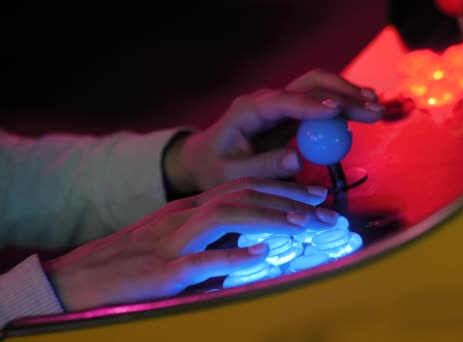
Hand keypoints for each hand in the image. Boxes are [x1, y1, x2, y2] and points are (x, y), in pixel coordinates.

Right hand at [43, 178, 336, 310]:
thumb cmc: (129, 263)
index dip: (282, 188)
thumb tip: (252, 243)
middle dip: (289, 199)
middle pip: (243, 195)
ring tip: (304, 223)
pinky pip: (201, 261)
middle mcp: (184, 216)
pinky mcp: (162, 271)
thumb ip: (209, 237)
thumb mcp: (173, 241)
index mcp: (189, 209)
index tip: (314, 194)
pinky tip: (261, 253)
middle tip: (327, 208)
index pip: (242, 188)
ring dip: (270, 217)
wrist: (78, 280)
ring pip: (227, 217)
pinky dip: (233, 255)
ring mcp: (173, 242)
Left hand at [164, 69, 383, 193]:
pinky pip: (320, 100)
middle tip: (371, 109)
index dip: (312, 105)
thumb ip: (262, 167)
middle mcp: (268, 99)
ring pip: (318, 85)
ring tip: (376, 106)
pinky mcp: (292, 110)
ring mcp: (281, 102)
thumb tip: (296, 159)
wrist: (208, 158)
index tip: (338, 110)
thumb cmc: (217, 168)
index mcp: (249, 110)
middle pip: (309, 84)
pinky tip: (363, 108)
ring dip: (348, 93)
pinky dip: (342, 102)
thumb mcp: (233, 175)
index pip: (285, 101)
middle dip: (342, 94)